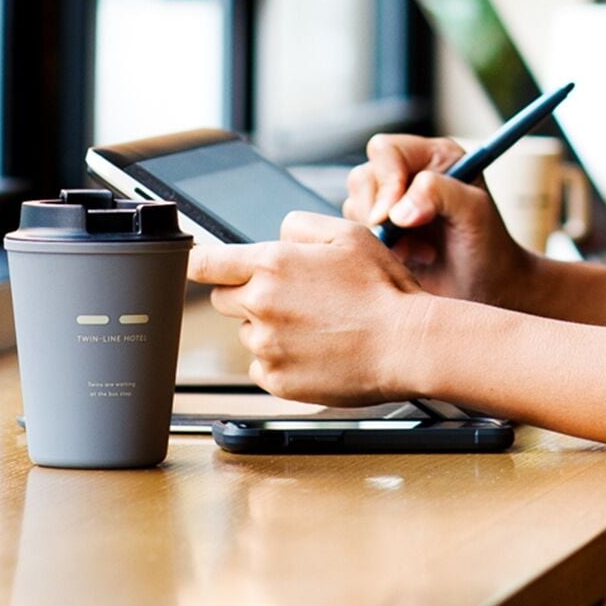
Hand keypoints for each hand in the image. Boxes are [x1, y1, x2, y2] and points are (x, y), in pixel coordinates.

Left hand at [189, 212, 432, 404]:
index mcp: (272, 264)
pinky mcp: (276, 380)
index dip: (199, 262)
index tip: (199, 265)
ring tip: (315, 327)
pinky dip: (279, 360)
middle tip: (293, 298)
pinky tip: (314, 351)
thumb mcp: (347, 233)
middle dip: (248, 295)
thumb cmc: (383, 289)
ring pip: (247, 333)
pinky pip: (261, 367)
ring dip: (268, 329)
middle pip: (223, 299)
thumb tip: (277, 234)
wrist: (406, 344)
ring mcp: (266, 346)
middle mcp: (260, 304)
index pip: (204, 262)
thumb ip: (300, 225)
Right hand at [343, 132, 536, 305]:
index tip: (393, 218)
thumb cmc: (488, 246)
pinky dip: (377, 248)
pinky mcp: (382, 229)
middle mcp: (410, 172)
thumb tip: (397, 210)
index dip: (386, 181)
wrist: (485, 288)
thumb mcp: (475, 212)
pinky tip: (410, 258)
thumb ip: (440, 193)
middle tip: (405, 239)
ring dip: (381, 234)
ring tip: (419, 250)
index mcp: (435, 155)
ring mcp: (393, 201)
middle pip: (365, 176)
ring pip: (356, 204)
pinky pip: (356, 230)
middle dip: (378, 211)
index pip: (387, 150)